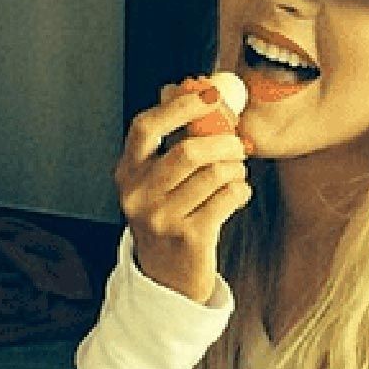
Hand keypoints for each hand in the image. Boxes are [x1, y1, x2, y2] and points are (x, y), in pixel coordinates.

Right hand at [112, 78, 251, 302]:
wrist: (167, 279)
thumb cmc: (169, 217)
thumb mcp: (156, 180)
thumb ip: (170, 138)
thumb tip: (190, 89)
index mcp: (127, 173)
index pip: (145, 127)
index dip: (180, 106)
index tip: (210, 94)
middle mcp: (138, 196)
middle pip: (189, 151)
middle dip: (223, 142)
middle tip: (238, 144)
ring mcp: (162, 219)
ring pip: (215, 173)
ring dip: (235, 168)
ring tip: (234, 174)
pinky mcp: (189, 238)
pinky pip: (229, 196)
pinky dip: (241, 190)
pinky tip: (235, 195)